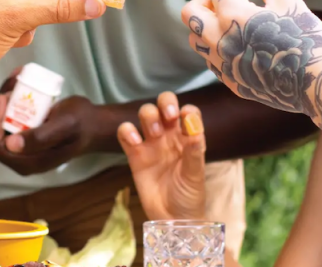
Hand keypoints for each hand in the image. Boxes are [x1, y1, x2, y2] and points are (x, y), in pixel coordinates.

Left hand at [0, 70, 103, 175]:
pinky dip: (6, 101)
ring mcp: (18, 149)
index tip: (4, 98)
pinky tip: (15, 83)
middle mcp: (18, 159)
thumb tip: (10, 144)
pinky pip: (3, 120)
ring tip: (14, 80)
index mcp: (26, 162)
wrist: (92, 124)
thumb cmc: (81, 124)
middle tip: (10, 88)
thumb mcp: (64, 126)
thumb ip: (41, 137)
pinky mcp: (20, 136)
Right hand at [117, 92, 206, 221]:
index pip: (188, 111)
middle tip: (168, 117)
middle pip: (164, 105)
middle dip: (165, 103)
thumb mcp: (195, 173)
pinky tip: (135, 142)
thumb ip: (194, 150)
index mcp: (188, 137)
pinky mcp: (134, 154)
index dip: (186, 109)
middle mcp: (170, 135)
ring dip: (149, 116)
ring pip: (146, 114)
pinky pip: (125, 134)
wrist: (172, 218)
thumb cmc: (189, 195)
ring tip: (154, 135)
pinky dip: (127, 131)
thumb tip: (193, 125)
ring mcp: (151, 143)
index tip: (185, 117)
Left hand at [180, 0, 321, 118]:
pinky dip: (216, 45)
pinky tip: (239, 41)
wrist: (315, 84)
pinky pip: (210, 59)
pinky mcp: (230, 81)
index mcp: (232, 16)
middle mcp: (219, 40)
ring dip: (206, 23)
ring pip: (195, 38)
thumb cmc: (305, 40)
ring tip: (231, 19)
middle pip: (190, 12)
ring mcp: (222, 64)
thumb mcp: (289, 4)